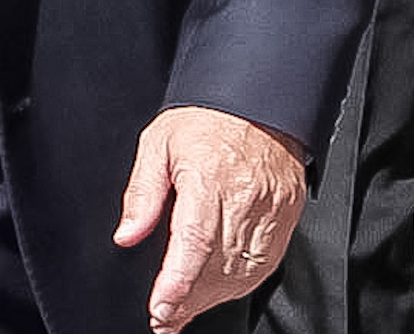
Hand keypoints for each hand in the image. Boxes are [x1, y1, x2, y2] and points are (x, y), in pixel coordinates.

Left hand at [115, 105, 306, 330]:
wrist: (258, 101)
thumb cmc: (206, 119)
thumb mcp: (158, 143)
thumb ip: (142, 192)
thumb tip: (127, 234)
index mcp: (209, 178)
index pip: (194, 241)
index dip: (177, 281)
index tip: (160, 307)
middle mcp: (244, 200)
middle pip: (218, 266)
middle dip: (188, 300)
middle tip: (163, 319)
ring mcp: (270, 212)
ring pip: (243, 272)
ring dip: (212, 298)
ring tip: (183, 310)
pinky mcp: (286, 219)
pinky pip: (264, 265)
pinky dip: (240, 284)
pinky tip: (218, 291)